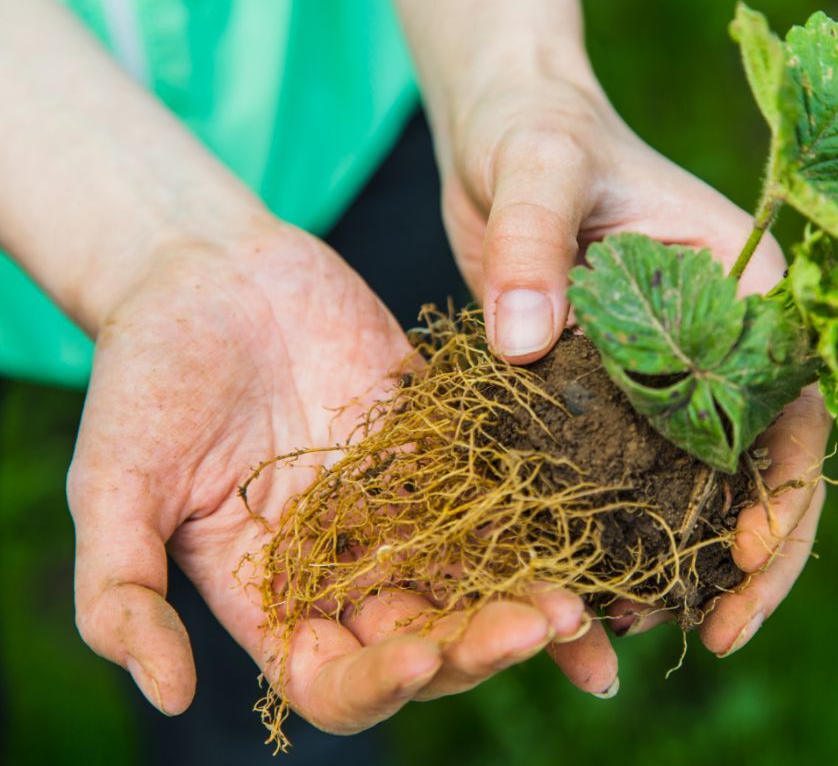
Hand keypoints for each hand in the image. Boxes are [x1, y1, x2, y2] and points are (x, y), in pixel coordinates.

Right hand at [67, 224, 607, 731]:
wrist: (213, 271)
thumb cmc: (148, 375)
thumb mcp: (112, 481)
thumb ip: (121, 591)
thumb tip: (166, 694)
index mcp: (273, 594)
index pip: (336, 678)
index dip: (383, 683)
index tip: (423, 654)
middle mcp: (348, 566)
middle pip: (427, 641)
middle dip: (481, 645)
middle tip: (539, 626)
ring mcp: (403, 511)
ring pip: (477, 581)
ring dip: (529, 605)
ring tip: (581, 610)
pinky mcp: (446, 452)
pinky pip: (504, 502)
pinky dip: (546, 529)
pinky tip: (598, 541)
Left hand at [436, 71, 832, 654]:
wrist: (507, 134)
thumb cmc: (541, 133)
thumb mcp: (541, 167)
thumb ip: (534, 246)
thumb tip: (523, 342)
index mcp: (748, 294)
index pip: (797, 406)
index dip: (786, 489)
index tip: (744, 557)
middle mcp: (726, 346)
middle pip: (766, 467)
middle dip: (756, 557)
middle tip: (720, 632)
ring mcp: (673, 377)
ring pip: (705, 488)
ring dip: (691, 562)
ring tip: (652, 626)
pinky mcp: (616, 396)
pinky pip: (634, 477)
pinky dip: (624, 533)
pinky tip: (597, 591)